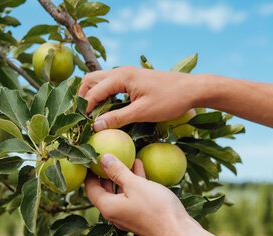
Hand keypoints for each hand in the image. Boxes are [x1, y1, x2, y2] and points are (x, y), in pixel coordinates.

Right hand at [79, 66, 196, 130]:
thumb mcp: (142, 112)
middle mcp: (121, 71)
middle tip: (80, 116)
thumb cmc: (169, 100)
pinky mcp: (133, 79)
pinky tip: (106, 108)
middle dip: (82, 97)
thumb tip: (95, 126)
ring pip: (100, 80)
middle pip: (91, 80)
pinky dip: (103, 93)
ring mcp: (127, 73)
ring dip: (92, 94)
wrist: (192, 89)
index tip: (81, 125)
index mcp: (122, 76)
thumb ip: (118, 118)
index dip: (85, 108)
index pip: (94, 91)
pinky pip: (110, 83)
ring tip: (90, 113)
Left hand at [85, 154, 198, 235]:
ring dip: (122, 175)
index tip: (90, 158)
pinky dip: (133, 182)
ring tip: (124, 157)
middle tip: (105, 155)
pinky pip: (132, 196)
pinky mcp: (141, 216)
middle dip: (105, 173)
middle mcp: (115, 214)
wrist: (179, 232)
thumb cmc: (156, 208)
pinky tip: (139, 166)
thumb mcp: (135, 185)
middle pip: (104, 191)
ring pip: (120, 192)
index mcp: (108, 207)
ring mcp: (128, 216)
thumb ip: (118, 171)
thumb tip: (102, 158)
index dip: (89, 173)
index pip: (91, 188)